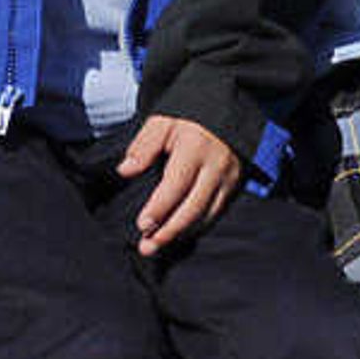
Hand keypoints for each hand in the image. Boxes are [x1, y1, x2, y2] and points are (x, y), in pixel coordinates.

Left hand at [118, 115, 245, 254]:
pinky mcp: (235, 187)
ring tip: (157, 245)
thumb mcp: (162, 122)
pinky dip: (196, 228)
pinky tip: (178, 235)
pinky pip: (216, 214)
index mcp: (195, 148)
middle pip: (193, 208)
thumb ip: (143, 146)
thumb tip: (124, 170)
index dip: (160, 207)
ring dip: (181, 234)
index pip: (176, 184)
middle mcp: (216, 167)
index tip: (142, 225)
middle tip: (147, 246)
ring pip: (207, 216)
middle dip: (169, 231)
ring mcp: (229, 179)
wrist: (226, 112)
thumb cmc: (187, 118)